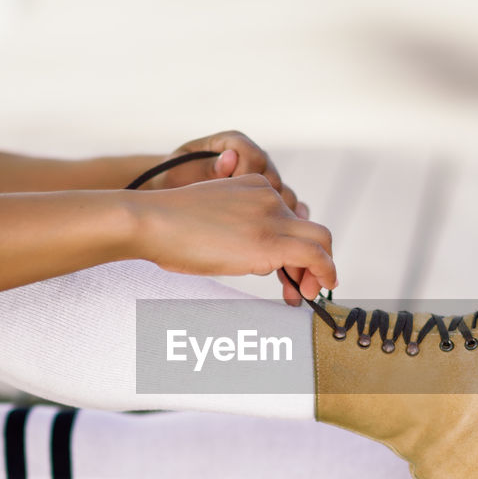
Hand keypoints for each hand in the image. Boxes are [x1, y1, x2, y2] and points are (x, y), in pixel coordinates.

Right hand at [152, 131, 313, 304]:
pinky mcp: (271, 241)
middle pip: (310, 228)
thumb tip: (244, 254)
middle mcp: (268, 196)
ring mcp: (272, 217)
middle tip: (305, 284)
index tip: (288, 269)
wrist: (152, 220)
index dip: (294, 246)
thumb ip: (235, 227)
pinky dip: (325, 273)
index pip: (289, 218)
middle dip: (316, 258)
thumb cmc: (168, 226)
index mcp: (254, 186)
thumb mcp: (211, 216)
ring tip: (307, 293)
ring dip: (321, 270)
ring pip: (320, 241)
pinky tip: (315, 290)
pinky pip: (316, 257)